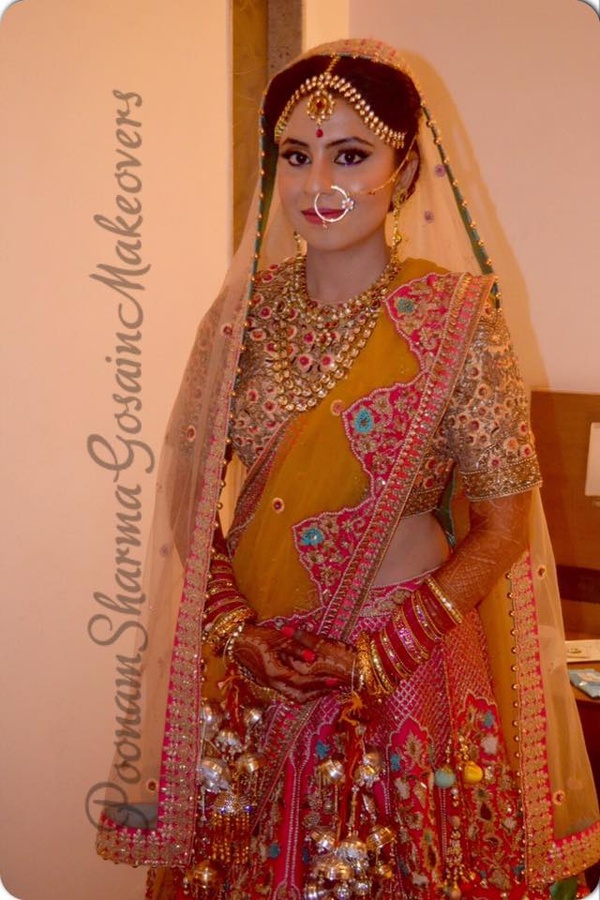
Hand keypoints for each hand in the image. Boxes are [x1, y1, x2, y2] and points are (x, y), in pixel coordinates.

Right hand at [232, 624, 353, 703]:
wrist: (237, 642)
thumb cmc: (257, 636)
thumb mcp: (277, 638)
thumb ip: (296, 647)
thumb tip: (313, 657)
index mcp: (274, 672)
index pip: (301, 682)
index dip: (319, 682)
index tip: (334, 680)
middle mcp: (273, 683)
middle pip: (300, 695)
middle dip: (319, 692)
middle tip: (336, 686)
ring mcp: (271, 684)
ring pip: (295, 696)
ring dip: (312, 693)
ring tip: (328, 686)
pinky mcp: (271, 683)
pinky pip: (290, 692)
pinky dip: (303, 690)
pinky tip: (313, 683)